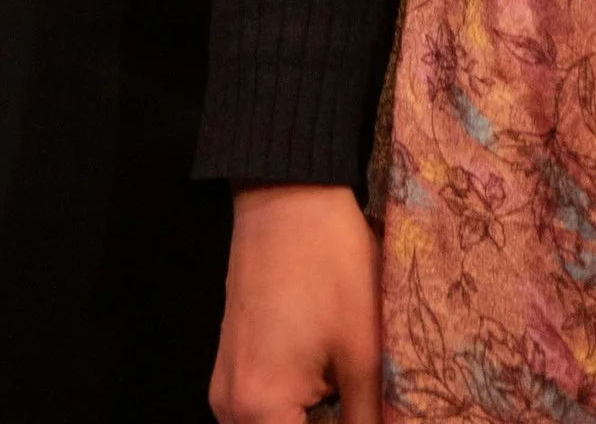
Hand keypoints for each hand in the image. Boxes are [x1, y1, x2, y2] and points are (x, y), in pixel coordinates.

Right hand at [210, 184, 380, 422]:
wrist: (287, 194)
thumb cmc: (329, 265)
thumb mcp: (362, 350)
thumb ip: (367, 417)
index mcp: (260, 409)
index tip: (370, 416)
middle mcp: (229, 408)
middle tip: (365, 407)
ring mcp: (225, 386)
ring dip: (314, 420)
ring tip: (353, 397)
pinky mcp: (230, 363)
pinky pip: (262, 409)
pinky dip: (295, 409)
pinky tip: (331, 384)